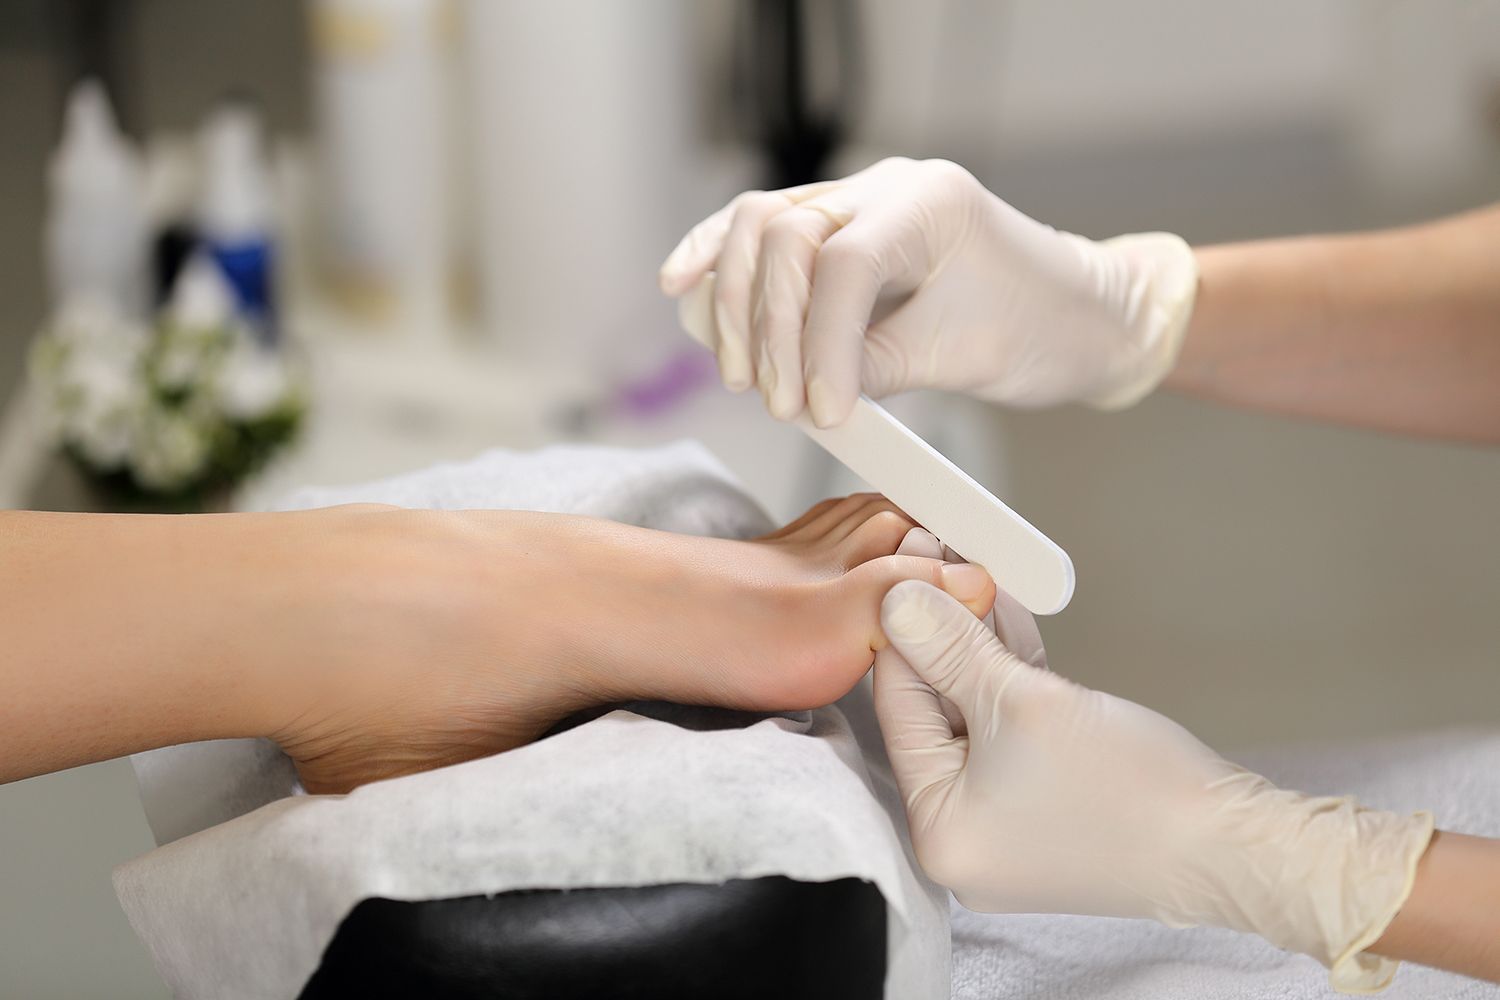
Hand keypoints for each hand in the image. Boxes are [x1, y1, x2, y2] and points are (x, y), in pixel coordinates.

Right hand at [659, 157, 1198, 426]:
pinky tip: (684, 288)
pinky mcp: (838, 230)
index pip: (842, 262)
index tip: (819, 411)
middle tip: (779, 402)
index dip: (818, 344)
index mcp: (931, 202)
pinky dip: (720, 264)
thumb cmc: (1044, 328)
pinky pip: (762, 234)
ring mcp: (857, 201)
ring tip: (744, 376)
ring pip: (756, 227)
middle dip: (769, 328)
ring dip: (736, 305)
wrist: (1083, 315)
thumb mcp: (965, 357)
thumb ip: (876, 368)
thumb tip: (802, 394)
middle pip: (781, 234)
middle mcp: (886, 186)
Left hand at [873, 577, 1433, 991]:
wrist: (1236, 847)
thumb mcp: (1022, 702)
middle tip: (944, 557)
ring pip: (974, 715)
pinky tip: (1009, 617)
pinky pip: (1009, 733)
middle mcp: (961, 835)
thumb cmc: (1131, 792)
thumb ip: (950, 649)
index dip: (904, 628)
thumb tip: (898, 603)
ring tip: (978, 569)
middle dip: (945, 630)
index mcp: (937, 829)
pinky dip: (1012, 680)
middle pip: (934, 711)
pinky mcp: (1043, 805)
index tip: (908, 564)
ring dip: (980, 645)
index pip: (898, 708)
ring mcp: (1003, 824)